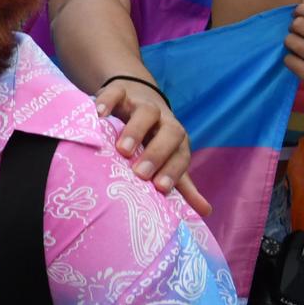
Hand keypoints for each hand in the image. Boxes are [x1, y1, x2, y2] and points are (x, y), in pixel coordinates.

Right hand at [95, 79, 211, 215]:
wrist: (137, 96)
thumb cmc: (151, 137)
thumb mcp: (166, 159)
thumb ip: (182, 184)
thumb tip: (205, 212)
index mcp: (176, 140)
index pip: (181, 155)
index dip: (173, 170)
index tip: (160, 188)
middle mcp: (163, 121)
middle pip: (170, 132)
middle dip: (157, 153)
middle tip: (140, 173)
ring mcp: (141, 104)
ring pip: (146, 113)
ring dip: (136, 130)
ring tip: (121, 150)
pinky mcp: (120, 92)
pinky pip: (116, 93)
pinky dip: (108, 102)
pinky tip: (98, 115)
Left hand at [285, 0, 303, 120]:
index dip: (303, 9)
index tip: (298, 13)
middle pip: (300, 24)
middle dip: (295, 26)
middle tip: (300, 33)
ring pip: (291, 41)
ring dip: (291, 42)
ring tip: (301, 48)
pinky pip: (288, 59)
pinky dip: (291, 59)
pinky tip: (301, 61)